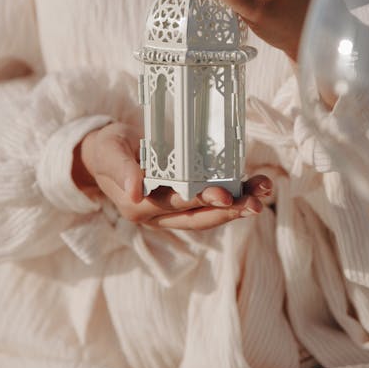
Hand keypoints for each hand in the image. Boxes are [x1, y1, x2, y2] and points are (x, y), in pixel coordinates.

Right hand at [74, 122, 271, 229]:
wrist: (105, 155)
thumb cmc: (108, 149)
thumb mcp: (110, 152)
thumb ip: (122, 168)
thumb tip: (137, 190)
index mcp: (138, 207)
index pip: (175, 207)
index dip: (201, 202)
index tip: (225, 195)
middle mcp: (158, 216)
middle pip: (199, 218)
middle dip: (230, 211)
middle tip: (256, 202)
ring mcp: (172, 212)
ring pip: (210, 214)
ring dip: (239, 206)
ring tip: (264, 191)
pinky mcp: (184, 203)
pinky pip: (211, 204)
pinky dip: (235, 196)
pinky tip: (255, 185)